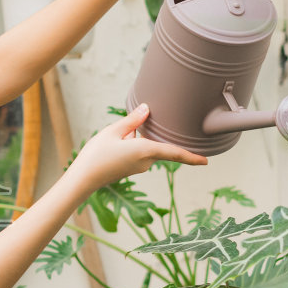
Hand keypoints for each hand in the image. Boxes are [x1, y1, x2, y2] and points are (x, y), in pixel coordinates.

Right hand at [70, 104, 206, 188]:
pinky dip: (132, 145)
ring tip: (119, 135)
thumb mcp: (113, 132)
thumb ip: (132, 120)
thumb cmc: (96, 155)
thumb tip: (147, 109)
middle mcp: (145, 162)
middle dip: (152, 134)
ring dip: (138, 139)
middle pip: (158, 144)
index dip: (192, 157)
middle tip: (145, 123)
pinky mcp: (130, 169)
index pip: (175, 153)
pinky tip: (117, 142)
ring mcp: (138, 167)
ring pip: (146, 148)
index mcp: (145, 151)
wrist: (82, 179)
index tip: (206, 161)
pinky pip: (138, 153)